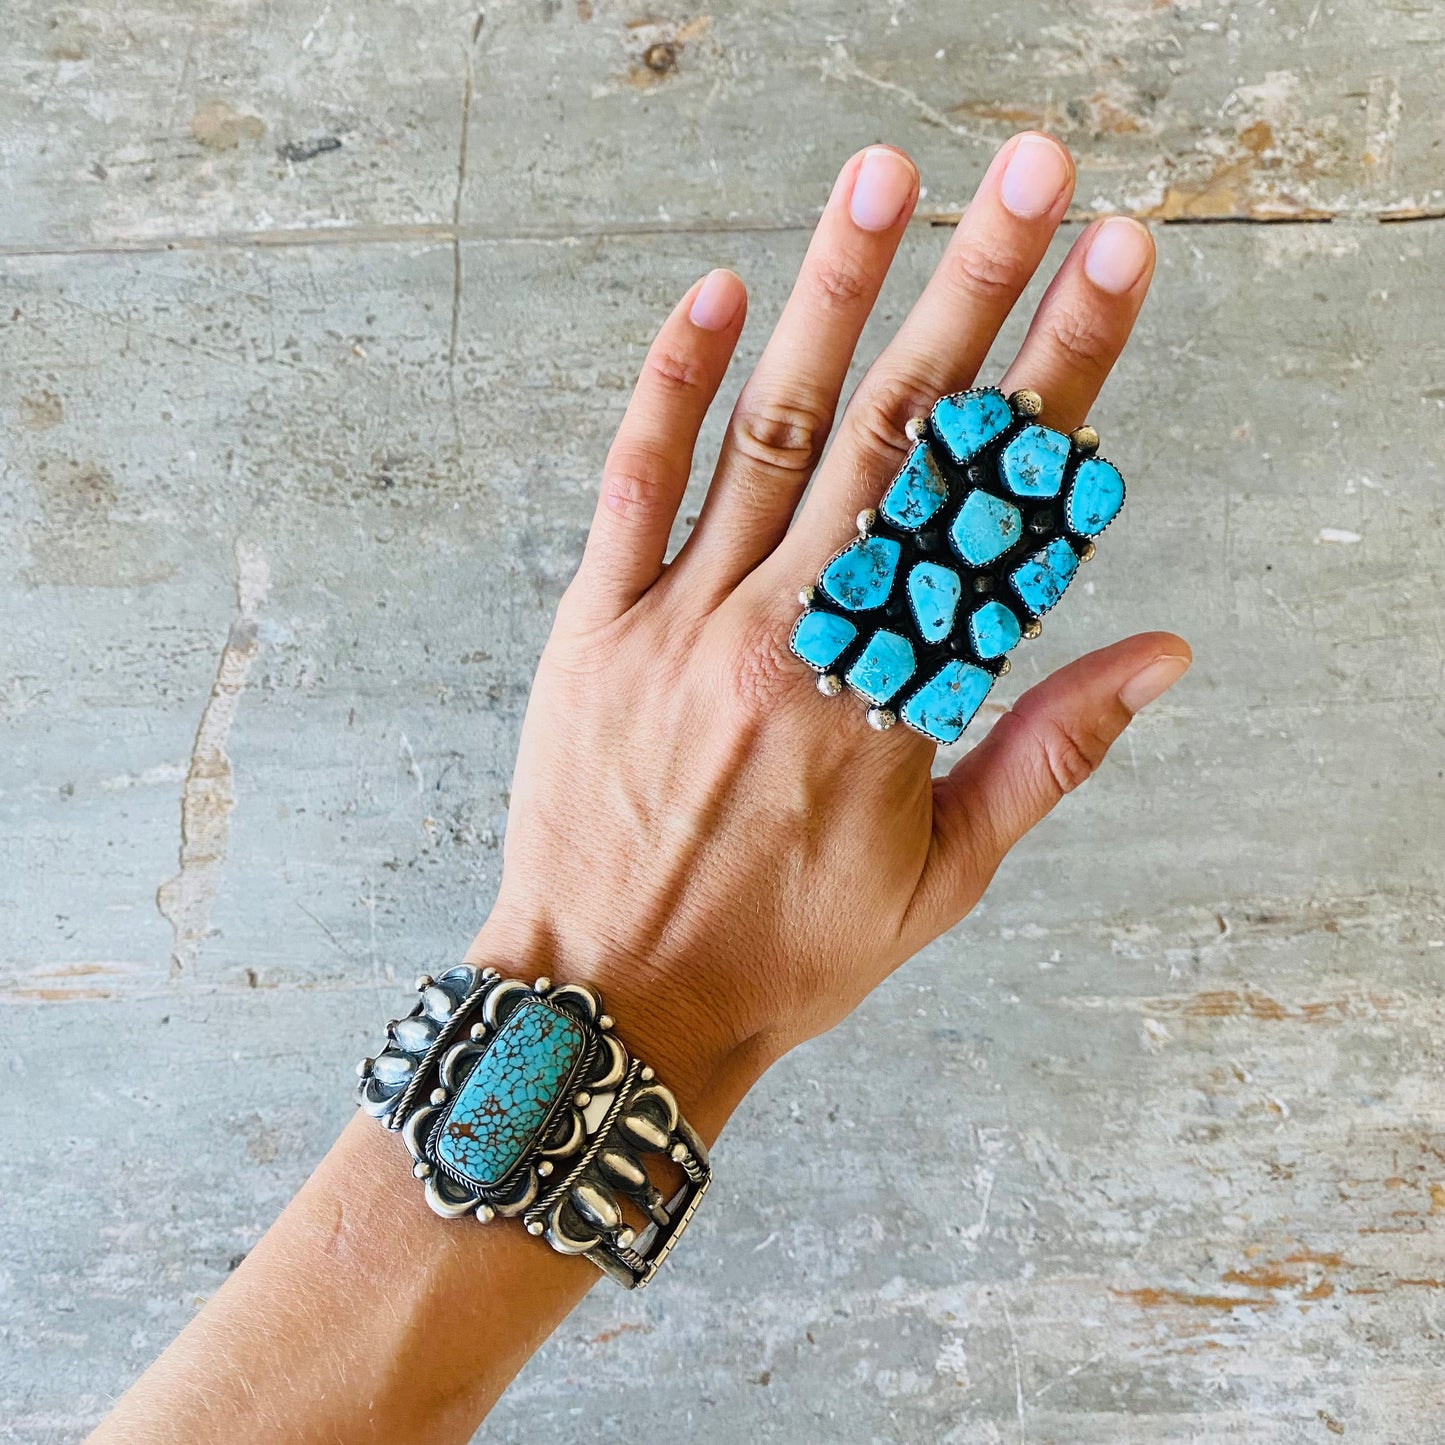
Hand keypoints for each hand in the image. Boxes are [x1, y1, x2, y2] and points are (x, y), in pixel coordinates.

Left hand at [470, 135, 1189, 1123]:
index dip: (1064, 377)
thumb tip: (1159, 652)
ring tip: (887, 180)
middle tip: (1031, 173)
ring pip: (773, 433)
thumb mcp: (943, 880)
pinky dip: (670, 387)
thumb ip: (1048, 755)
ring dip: (835, 296)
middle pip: (902, 439)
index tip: (1112, 269)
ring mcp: (686, 625)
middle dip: (974, 289)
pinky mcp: (592, 630)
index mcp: (897, 704)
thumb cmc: (787, 953)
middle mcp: (798, 641)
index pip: (1002, 506)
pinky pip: (634, 488)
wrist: (614, 1004)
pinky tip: (714, 296)